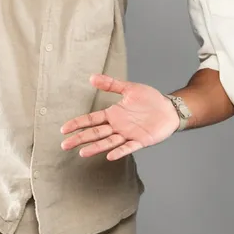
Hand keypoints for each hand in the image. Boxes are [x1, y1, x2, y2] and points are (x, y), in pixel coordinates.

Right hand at [60, 74, 179, 160]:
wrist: (169, 108)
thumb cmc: (150, 99)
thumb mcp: (129, 88)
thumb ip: (111, 84)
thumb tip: (92, 77)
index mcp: (113, 114)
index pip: (91, 120)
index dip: (78, 124)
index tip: (64, 129)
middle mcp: (118, 126)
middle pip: (95, 133)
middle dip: (80, 138)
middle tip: (65, 145)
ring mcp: (128, 134)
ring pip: (108, 142)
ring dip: (96, 147)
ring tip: (82, 152)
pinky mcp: (140, 141)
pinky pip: (128, 147)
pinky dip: (119, 151)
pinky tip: (110, 155)